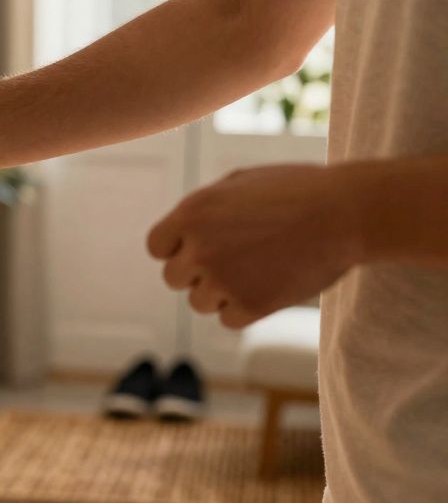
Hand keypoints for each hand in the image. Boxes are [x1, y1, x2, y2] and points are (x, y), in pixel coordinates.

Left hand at [147, 164, 362, 327]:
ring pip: (201, 302)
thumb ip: (202, 209)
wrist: (346, 213)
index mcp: (191, 214)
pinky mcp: (250, 306)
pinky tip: (270, 286)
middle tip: (234, 260)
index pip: (157, 247)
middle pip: (174, 278)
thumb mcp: (240, 183)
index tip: (198, 248)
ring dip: (222, 292)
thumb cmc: (297, 191)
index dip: (176, 249)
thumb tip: (179, 233)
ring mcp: (223, 279)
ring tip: (259, 269)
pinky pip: (229, 319)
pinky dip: (246, 309)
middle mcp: (199, 249)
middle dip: (197, 273)